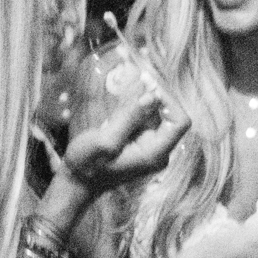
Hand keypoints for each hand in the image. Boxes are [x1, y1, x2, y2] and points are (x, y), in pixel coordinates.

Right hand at [61, 86, 188, 195]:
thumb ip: (129, 118)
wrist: (77, 182)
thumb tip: (152, 96)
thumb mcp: (105, 141)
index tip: (147, 85)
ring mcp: (150, 146)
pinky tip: (121, 94)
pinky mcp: (139, 142)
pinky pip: (144, 118)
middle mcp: (159, 150)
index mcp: (155, 153)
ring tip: (126, 80)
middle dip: (154, 94)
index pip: (180, 122)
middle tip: (135, 75)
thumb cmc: (87, 165)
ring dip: (143, 96)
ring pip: (156, 113)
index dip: (168, 100)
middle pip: (169, 115)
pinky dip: (136, 104)